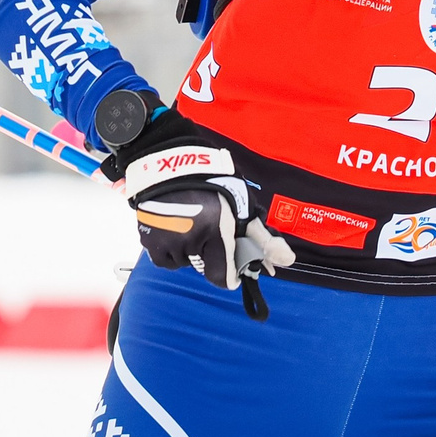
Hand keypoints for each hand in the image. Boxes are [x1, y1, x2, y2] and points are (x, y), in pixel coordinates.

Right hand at [100, 107, 294, 314]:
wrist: (169, 161)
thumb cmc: (212, 181)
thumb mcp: (242, 205)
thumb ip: (261, 236)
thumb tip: (287, 260)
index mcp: (216, 229)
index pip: (223, 275)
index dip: (230, 273)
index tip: (233, 264)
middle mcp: (190, 238)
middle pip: (205, 268)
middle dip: (212, 255)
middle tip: (210, 230)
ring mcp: (166, 240)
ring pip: (186, 263)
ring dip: (191, 251)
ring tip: (191, 224)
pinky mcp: (149, 240)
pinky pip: (166, 260)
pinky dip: (172, 250)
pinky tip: (175, 228)